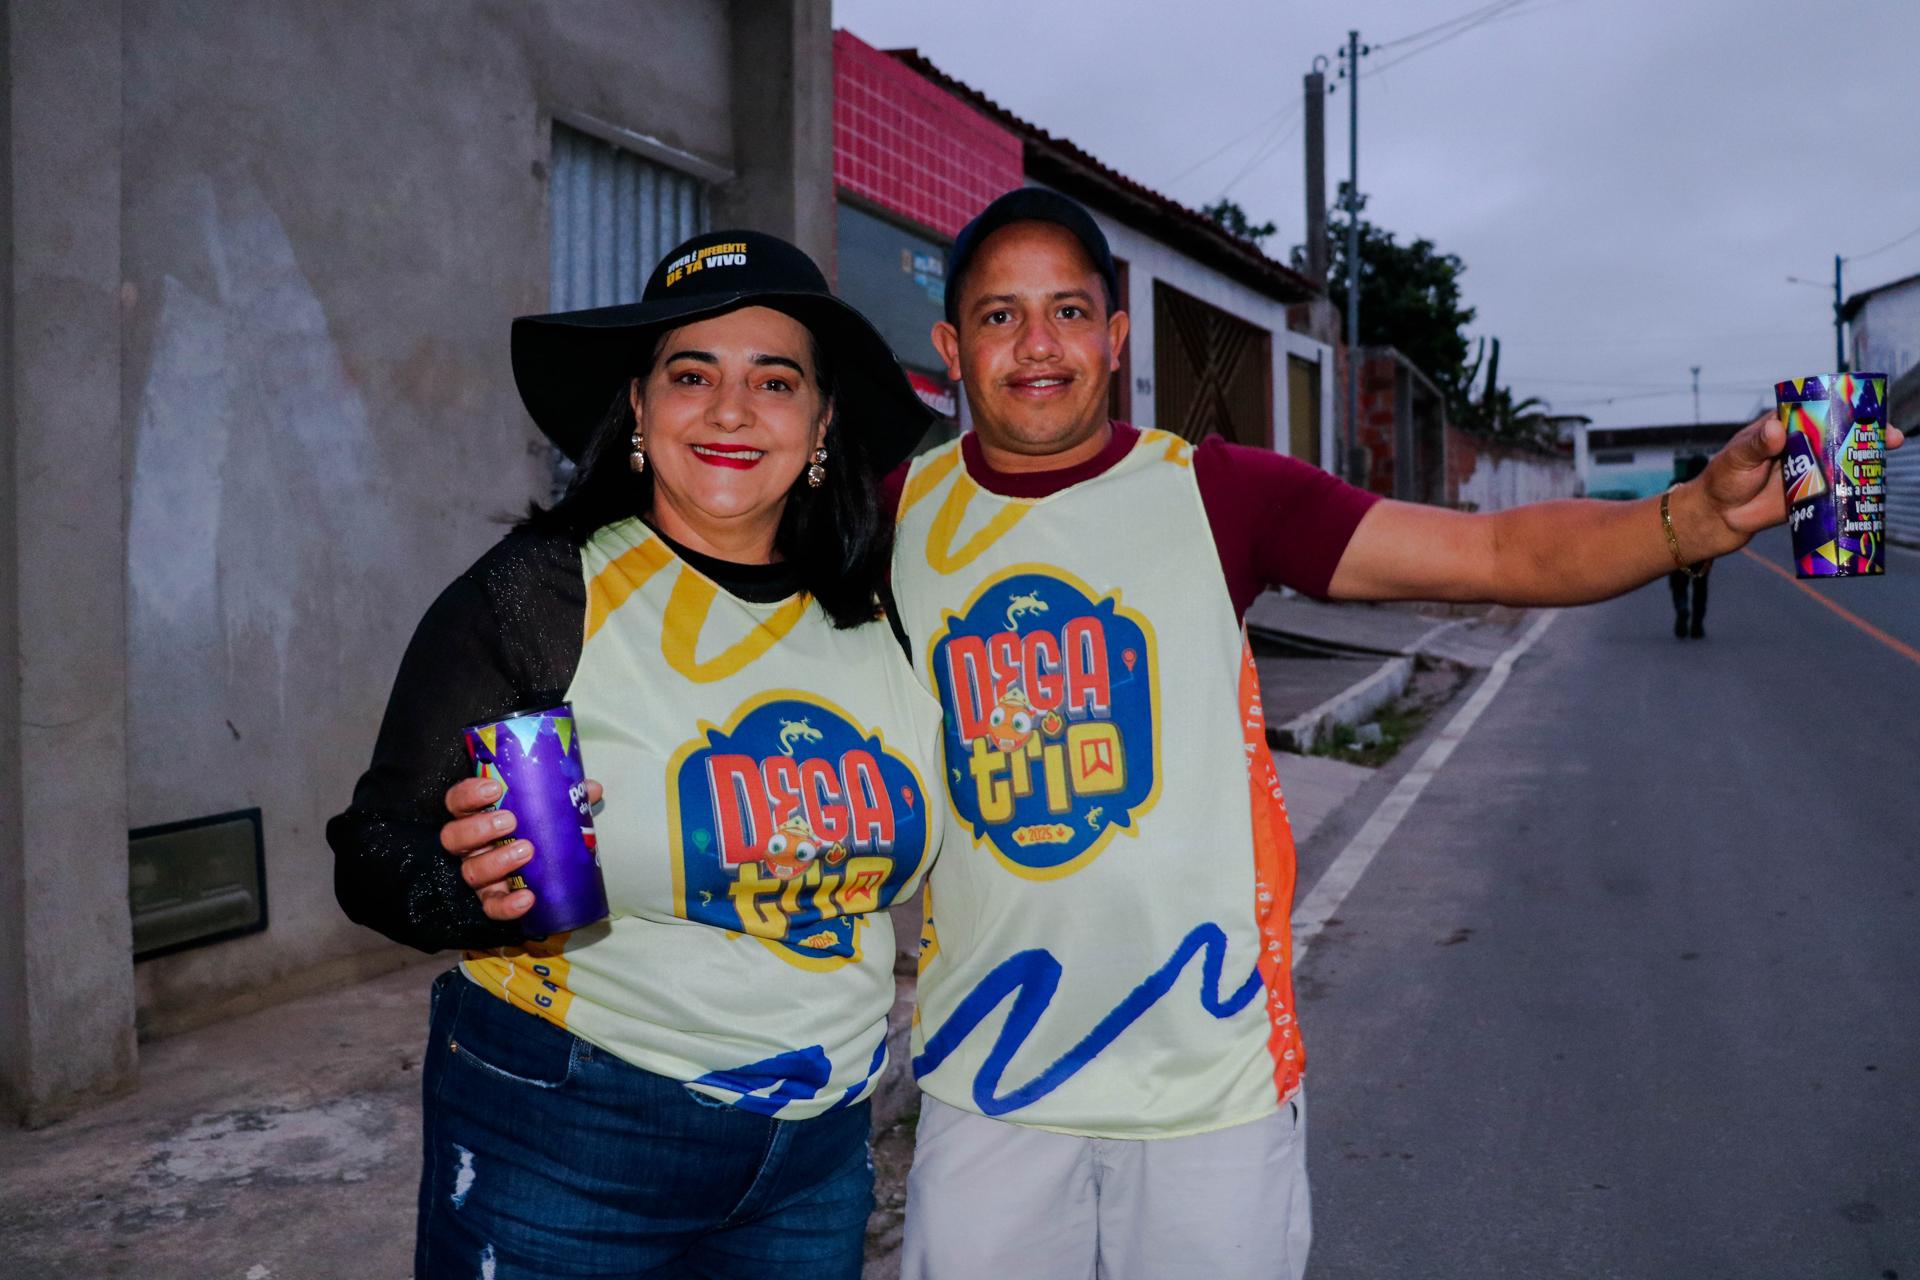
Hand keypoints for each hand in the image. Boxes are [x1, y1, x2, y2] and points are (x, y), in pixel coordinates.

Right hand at [441, 776, 604, 921]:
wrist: (548, 875)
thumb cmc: (538, 832)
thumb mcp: (549, 811)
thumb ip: (564, 798)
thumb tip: (590, 788)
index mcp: (478, 817)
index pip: (457, 801)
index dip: (468, 794)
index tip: (493, 788)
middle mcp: (472, 846)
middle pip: (454, 837)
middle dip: (479, 827)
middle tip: (510, 821)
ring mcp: (479, 874)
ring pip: (471, 870)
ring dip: (496, 861)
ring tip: (526, 850)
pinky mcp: (493, 900)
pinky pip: (492, 906)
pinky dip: (507, 904)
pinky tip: (527, 898)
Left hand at [1698, 414, 1906, 539]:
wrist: (1719, 515)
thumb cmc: (1724, 478)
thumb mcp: (1738, 457)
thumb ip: (1757, 445)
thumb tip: (1775, 429)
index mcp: (1786, 426)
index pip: (1820, 409)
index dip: (1846, 407)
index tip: (1867, 410)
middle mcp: (1803, 445)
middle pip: (1840, 435)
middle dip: (1867, 434)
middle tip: (1890, 437)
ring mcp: (1810, 470)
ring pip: (1844, 461)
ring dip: (1865, 461)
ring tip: (1885, 462)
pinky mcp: (1813, 494)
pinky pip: (1839, 489)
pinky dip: (1855, 488)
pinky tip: (1872, 488)